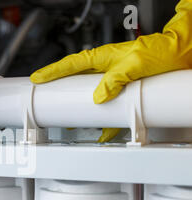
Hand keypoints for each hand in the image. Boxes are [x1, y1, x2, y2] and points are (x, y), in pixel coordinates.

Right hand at [31, 0, 191, 141]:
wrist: (184, 53)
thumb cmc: (163, 51)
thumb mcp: (136, 63)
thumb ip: (115, 79)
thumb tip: (99, 96)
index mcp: (104, 58)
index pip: (71, 65)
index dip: (52, 72)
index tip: (37, 79)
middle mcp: (106, 69)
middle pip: (75, 82)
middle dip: (60, 93)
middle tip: (45, 102)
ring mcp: (114, 82)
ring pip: (90, 98)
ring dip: (80, 112)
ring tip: (69, 122)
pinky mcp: (125, 93)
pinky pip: (109, 110)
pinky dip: (105, 123)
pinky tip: (103, 132)